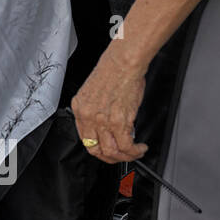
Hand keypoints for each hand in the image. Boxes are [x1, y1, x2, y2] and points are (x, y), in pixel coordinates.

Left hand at [71, 46, 148, 163]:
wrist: (123, 62)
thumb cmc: (113, 71)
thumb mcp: (95, 92)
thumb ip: (97, 110)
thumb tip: (109, 125)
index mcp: (79, 107)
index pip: (84, 138)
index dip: (98, 147)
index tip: (108, 148)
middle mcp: (87, 116)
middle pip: (94, 149)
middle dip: (110, 158)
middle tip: (121, 156)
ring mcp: (102, 120)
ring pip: (111, 152)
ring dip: (125, 157)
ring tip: (134, 152)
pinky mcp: (119, 121)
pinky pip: (126, 146)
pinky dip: (135, 152)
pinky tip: (140, 147)